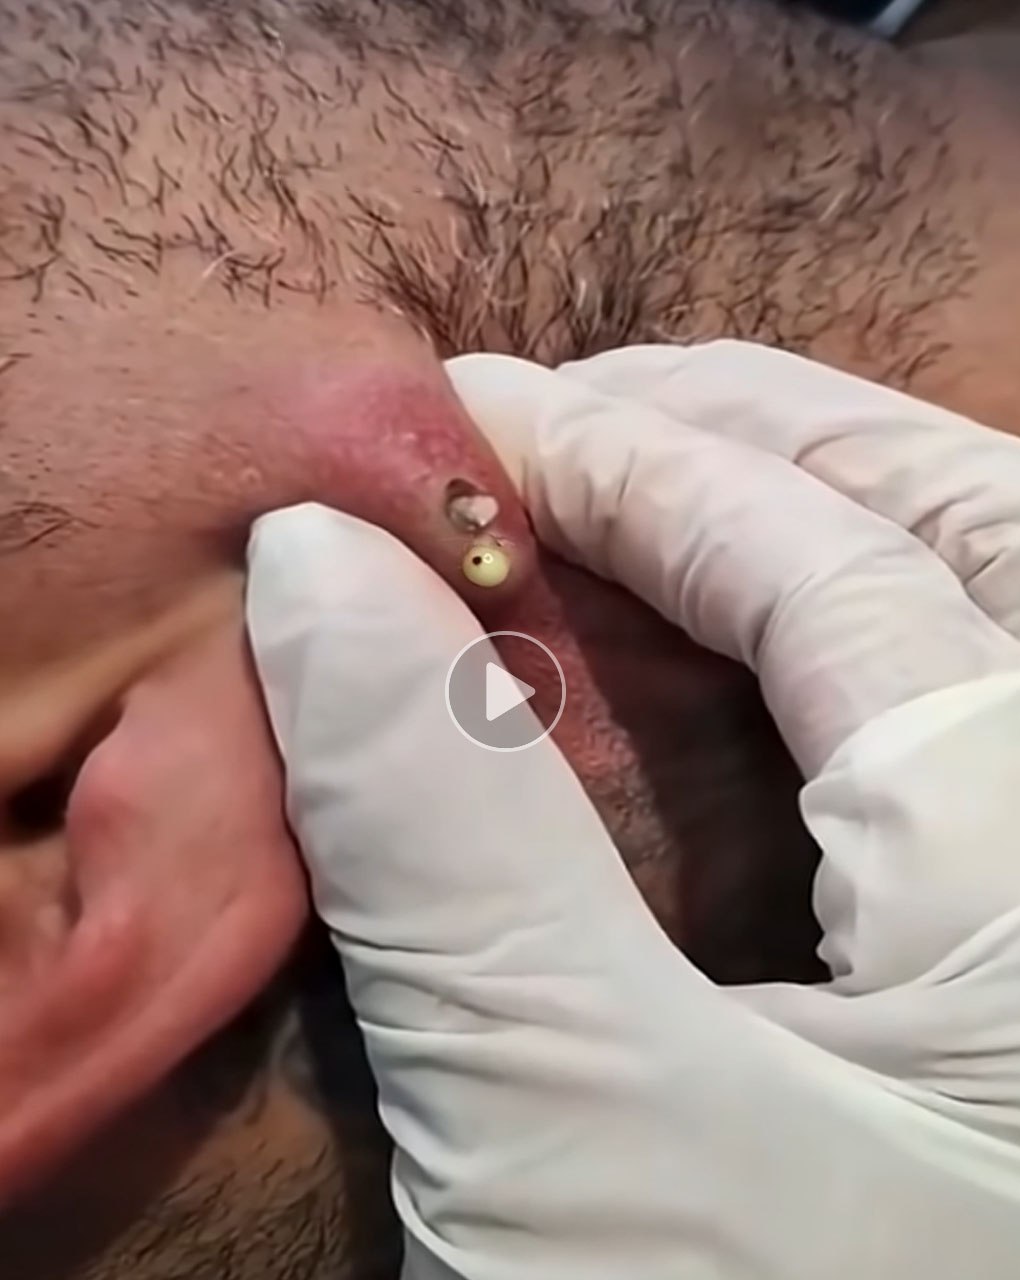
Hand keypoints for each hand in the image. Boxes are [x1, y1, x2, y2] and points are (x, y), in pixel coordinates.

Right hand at [246, 343, 1019, 1279]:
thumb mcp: (585, 1149)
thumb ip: (448, 846)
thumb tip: (324, 582)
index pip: (831, 574)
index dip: (637, 470)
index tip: (478, 423)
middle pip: (976, 527)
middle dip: (768, 430)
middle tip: (588, 402)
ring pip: (1005, 603)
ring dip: (836, 500)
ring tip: (673, 458)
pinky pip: (981, 722)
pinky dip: (867, 629)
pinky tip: (759, 629)